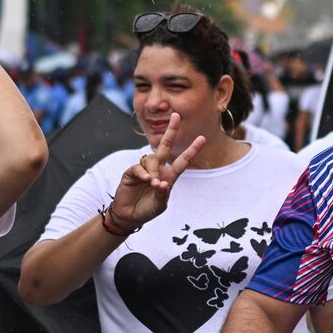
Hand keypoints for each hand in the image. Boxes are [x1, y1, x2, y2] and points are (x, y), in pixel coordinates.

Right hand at [109, 113, 205, 228]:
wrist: (129, 216)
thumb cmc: (147, 209)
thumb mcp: (159, 205)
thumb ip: (162, 194)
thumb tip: (161, 183)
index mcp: (168, 176)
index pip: (182, 161)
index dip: (192, 150)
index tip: (202, 138)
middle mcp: (157, 169)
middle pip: (165, 146)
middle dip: (171, 131)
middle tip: (176, 116)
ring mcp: (144, 169)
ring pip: (151, 159)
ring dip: (153, 170)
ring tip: (152, 183)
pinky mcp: (131, 173)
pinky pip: (138, 167)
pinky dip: (142, 173)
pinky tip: (145, 180)